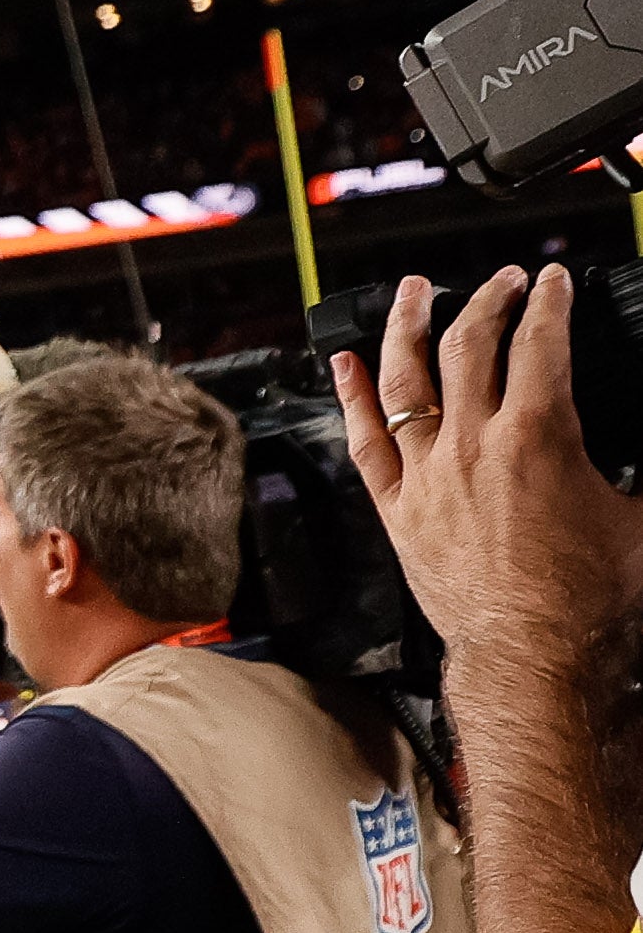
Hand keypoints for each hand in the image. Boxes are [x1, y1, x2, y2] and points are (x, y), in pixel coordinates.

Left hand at [332, 265, 642, 665]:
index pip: (541, 341)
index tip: (552, 281)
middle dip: (489, 298)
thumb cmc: (588, 596)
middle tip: (502, 279)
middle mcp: (473, 445)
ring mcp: (427, 476)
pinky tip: (344, 364)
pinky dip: (353, 397)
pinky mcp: (398, 510)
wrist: (534, 652)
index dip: (549, 301)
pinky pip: (366, 442)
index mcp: (540, 436)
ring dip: (408, 325)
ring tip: (413, 291)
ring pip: (406, 381)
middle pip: (471, 345)